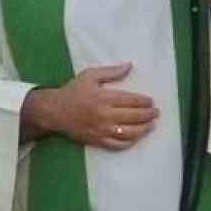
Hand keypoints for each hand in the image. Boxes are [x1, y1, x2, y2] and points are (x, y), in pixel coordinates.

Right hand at [38, 63, 158, 149]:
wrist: (54, 111)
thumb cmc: (73, 91)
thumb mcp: (90, 75)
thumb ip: (111, 71)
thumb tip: (129, 66)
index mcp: (104, 98)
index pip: (131, 100)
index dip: (144, 102)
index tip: (152, 101)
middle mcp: (105, 115)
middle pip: (134, 117)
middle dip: (149, 115)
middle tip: (156, 113)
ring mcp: (102, 130)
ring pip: (129, 133)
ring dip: (144, 129)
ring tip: (151, 125)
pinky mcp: (97, 141)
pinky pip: (118, 145)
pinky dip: (129, 142)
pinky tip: (136, 137)